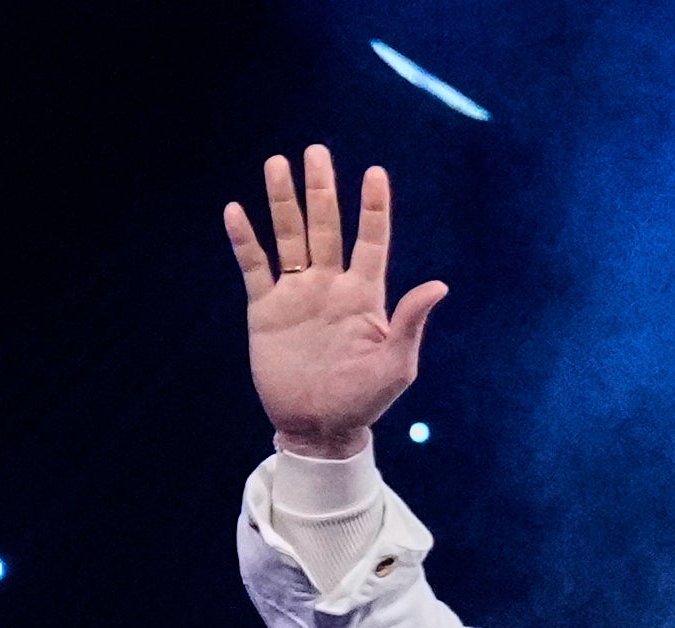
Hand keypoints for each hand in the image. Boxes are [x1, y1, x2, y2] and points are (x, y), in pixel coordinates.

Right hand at [224, 145, 446, 458]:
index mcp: (364, 294)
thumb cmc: (364, 401)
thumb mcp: (396, 366)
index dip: (373, 208)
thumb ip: (410, 323)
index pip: (371, 240)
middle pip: (325, 226)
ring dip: (282, 202)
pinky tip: (236, 212)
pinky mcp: (266, 312)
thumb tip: (439, 285)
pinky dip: (245, 241)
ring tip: (276, 164)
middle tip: (315, 151)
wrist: (319, 429)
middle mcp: (330, 286)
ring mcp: (297, 296)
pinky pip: (255, 268)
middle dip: (320, 189)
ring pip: (289, 237)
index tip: (374, 173)